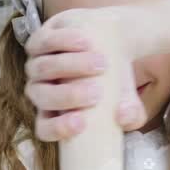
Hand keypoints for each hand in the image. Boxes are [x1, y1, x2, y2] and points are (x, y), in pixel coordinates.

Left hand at [24, 9, 146, 141]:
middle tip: (97, 93)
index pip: (44, 129)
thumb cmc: (114, 80)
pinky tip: (86, 43)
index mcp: (53, 114)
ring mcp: (37, 65)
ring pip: (43, 69)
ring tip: (102, 64)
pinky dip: (64, 42)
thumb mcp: (126, 99)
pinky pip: (44, 42)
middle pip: (42, 97)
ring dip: (70, 66)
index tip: (82, 123)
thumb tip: (123, 117)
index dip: (57, 128)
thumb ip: (132, 115)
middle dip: (68, 96)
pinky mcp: (40, 40)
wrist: (110, 42)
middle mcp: (40, 91)